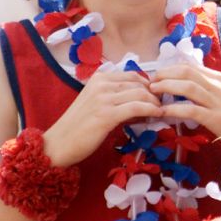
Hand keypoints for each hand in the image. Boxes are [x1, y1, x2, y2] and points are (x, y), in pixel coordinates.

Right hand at [44, 71, 162, 166]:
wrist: (58, 144)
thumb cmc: (78, 126)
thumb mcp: (97, 103)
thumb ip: (116, 97)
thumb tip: (143, 98)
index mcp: (99, 78)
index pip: (133, 76)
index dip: (148, 85)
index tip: (156, 96)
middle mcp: (101, 84)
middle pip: (139, 84)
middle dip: (155, 94)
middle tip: (162, 104)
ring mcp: (103, 98)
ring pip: (141, 93)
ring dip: (155, 102)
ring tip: (161, 111)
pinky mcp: (107, 114)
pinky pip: (137, 107)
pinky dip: (151, 110)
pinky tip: (157, 115)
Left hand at [150, 62, 220, 147]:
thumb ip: (207, 90)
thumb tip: (184, 86)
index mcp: (219, 79)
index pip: (190, 67)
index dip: (170, 69)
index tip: (157, 75)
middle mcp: (218, 87)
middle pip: (187, 72)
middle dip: (165, 75)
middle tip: (150, 82)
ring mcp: (218, 102)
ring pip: (188, 87)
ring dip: (167, 87)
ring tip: (152, 92)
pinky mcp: (217, 119)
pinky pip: (191, 110)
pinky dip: (174, 109)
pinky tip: (162, 112)